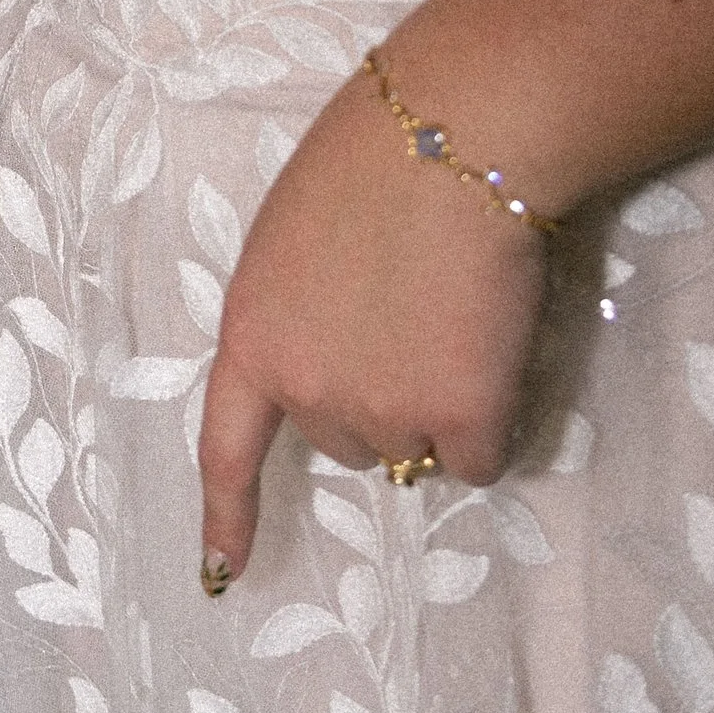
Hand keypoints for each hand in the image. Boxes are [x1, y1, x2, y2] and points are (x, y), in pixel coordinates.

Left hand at [198, 69, 548, 582]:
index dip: (227, 515)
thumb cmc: (376, 159)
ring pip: (418, 446)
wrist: (455, 137)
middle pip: (347, 440)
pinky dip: (494, 418)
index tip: (219, 574)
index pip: (226, 447)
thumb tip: (355, 352)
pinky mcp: (458, 419)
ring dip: (442, 401)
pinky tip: (494, 343)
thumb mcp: (298, 238)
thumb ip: (305, 311)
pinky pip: (481, 457)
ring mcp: (381, 411)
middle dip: (380, 395)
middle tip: (415, 311)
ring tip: (456, 311)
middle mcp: (305, 390)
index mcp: (250, 335)